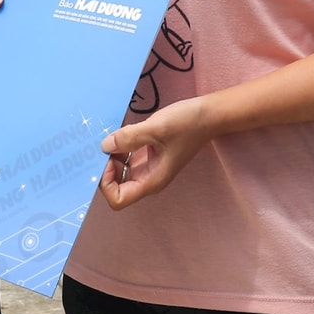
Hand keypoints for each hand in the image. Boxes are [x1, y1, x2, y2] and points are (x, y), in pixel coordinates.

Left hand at [97, 98, 213, 209]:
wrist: (208, 115)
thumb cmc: (188, 124)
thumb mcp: (157, 128)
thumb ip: (129, 138)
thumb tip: (104, 145)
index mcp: (152, 181)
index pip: (118, 199)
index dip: (106, 184)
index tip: (108, 159)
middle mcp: (148, 178)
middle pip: (115, 186)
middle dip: (106, 168)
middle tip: (105, 145)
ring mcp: (148, 166)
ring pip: (119, 171)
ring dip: (110, 156)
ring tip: (112, 136)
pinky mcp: (148, 154)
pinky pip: (125, 156)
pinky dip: (118, 147)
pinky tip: (121, 132)